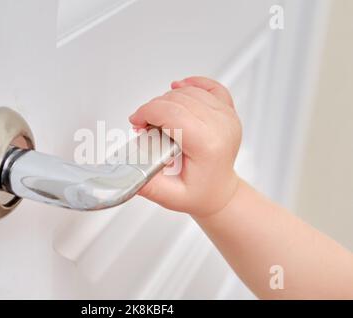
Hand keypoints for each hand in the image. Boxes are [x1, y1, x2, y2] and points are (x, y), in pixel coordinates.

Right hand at [129, 76, 241, 216]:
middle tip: (144, 126)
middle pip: (177, 99)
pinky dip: (193, 84)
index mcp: (207, 146)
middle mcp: (221, 127)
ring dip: (167, 99)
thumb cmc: (199, 194)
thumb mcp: (169, 196)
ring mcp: (227, 117)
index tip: (136, 122)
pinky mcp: (228, 111)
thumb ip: (146, 184)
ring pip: (189, 91)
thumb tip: (125, 171)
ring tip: (159, 118)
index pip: (172, 113)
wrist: (219, 192)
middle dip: (153, 107)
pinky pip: (210, 86)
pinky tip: (180, 89)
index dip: (147, 112)